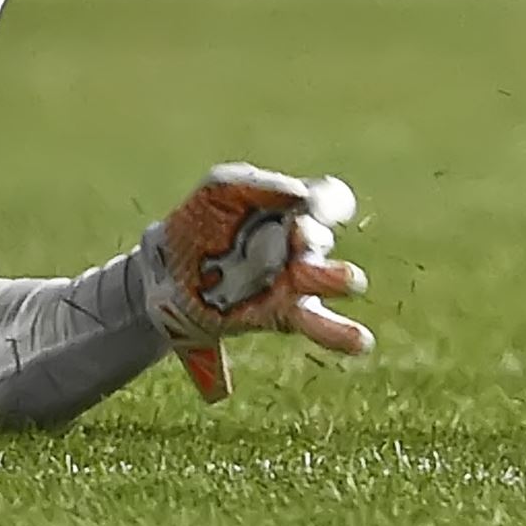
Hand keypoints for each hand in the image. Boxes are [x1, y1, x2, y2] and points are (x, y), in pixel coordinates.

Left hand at [144, 163, 372, 401]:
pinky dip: (342, 333)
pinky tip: (362, 342)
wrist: (163, 270)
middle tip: (297, 236)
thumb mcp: (220, 187)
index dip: (329, 202)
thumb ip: (260, 183)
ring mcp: (291, 281)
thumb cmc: (197, 221)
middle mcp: (298, 246)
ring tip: (349, 281)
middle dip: (314, 236)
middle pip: (322, 238)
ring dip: (337, 279)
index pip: (329, 200)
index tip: (310, 206)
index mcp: (291, 210)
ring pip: (327, 281)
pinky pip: (317, 323)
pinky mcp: (278, 314)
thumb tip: (299, 194)